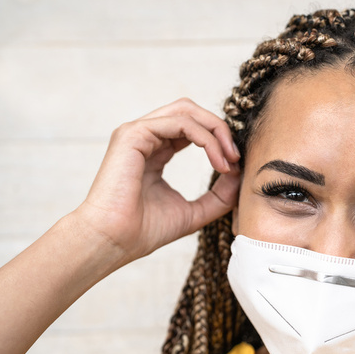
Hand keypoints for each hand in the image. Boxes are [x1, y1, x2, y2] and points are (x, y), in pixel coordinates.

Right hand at [73, 98, 240, 264]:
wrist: (114, 241)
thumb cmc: (144, 231)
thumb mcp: (194, 212)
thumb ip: (219, 195)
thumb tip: (240, 175)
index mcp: (155, 151)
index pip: (191, 128)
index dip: (218, 140)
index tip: (236, 165)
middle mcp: (145, 137)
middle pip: (190, 112)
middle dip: (220, 129)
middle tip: (236, 157)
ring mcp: (137, 133)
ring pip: (187, 111)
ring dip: (216, 132)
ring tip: (229, 160)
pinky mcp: (133, 135)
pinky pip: (180, 123)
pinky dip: (206, 139)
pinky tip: (218, 162)